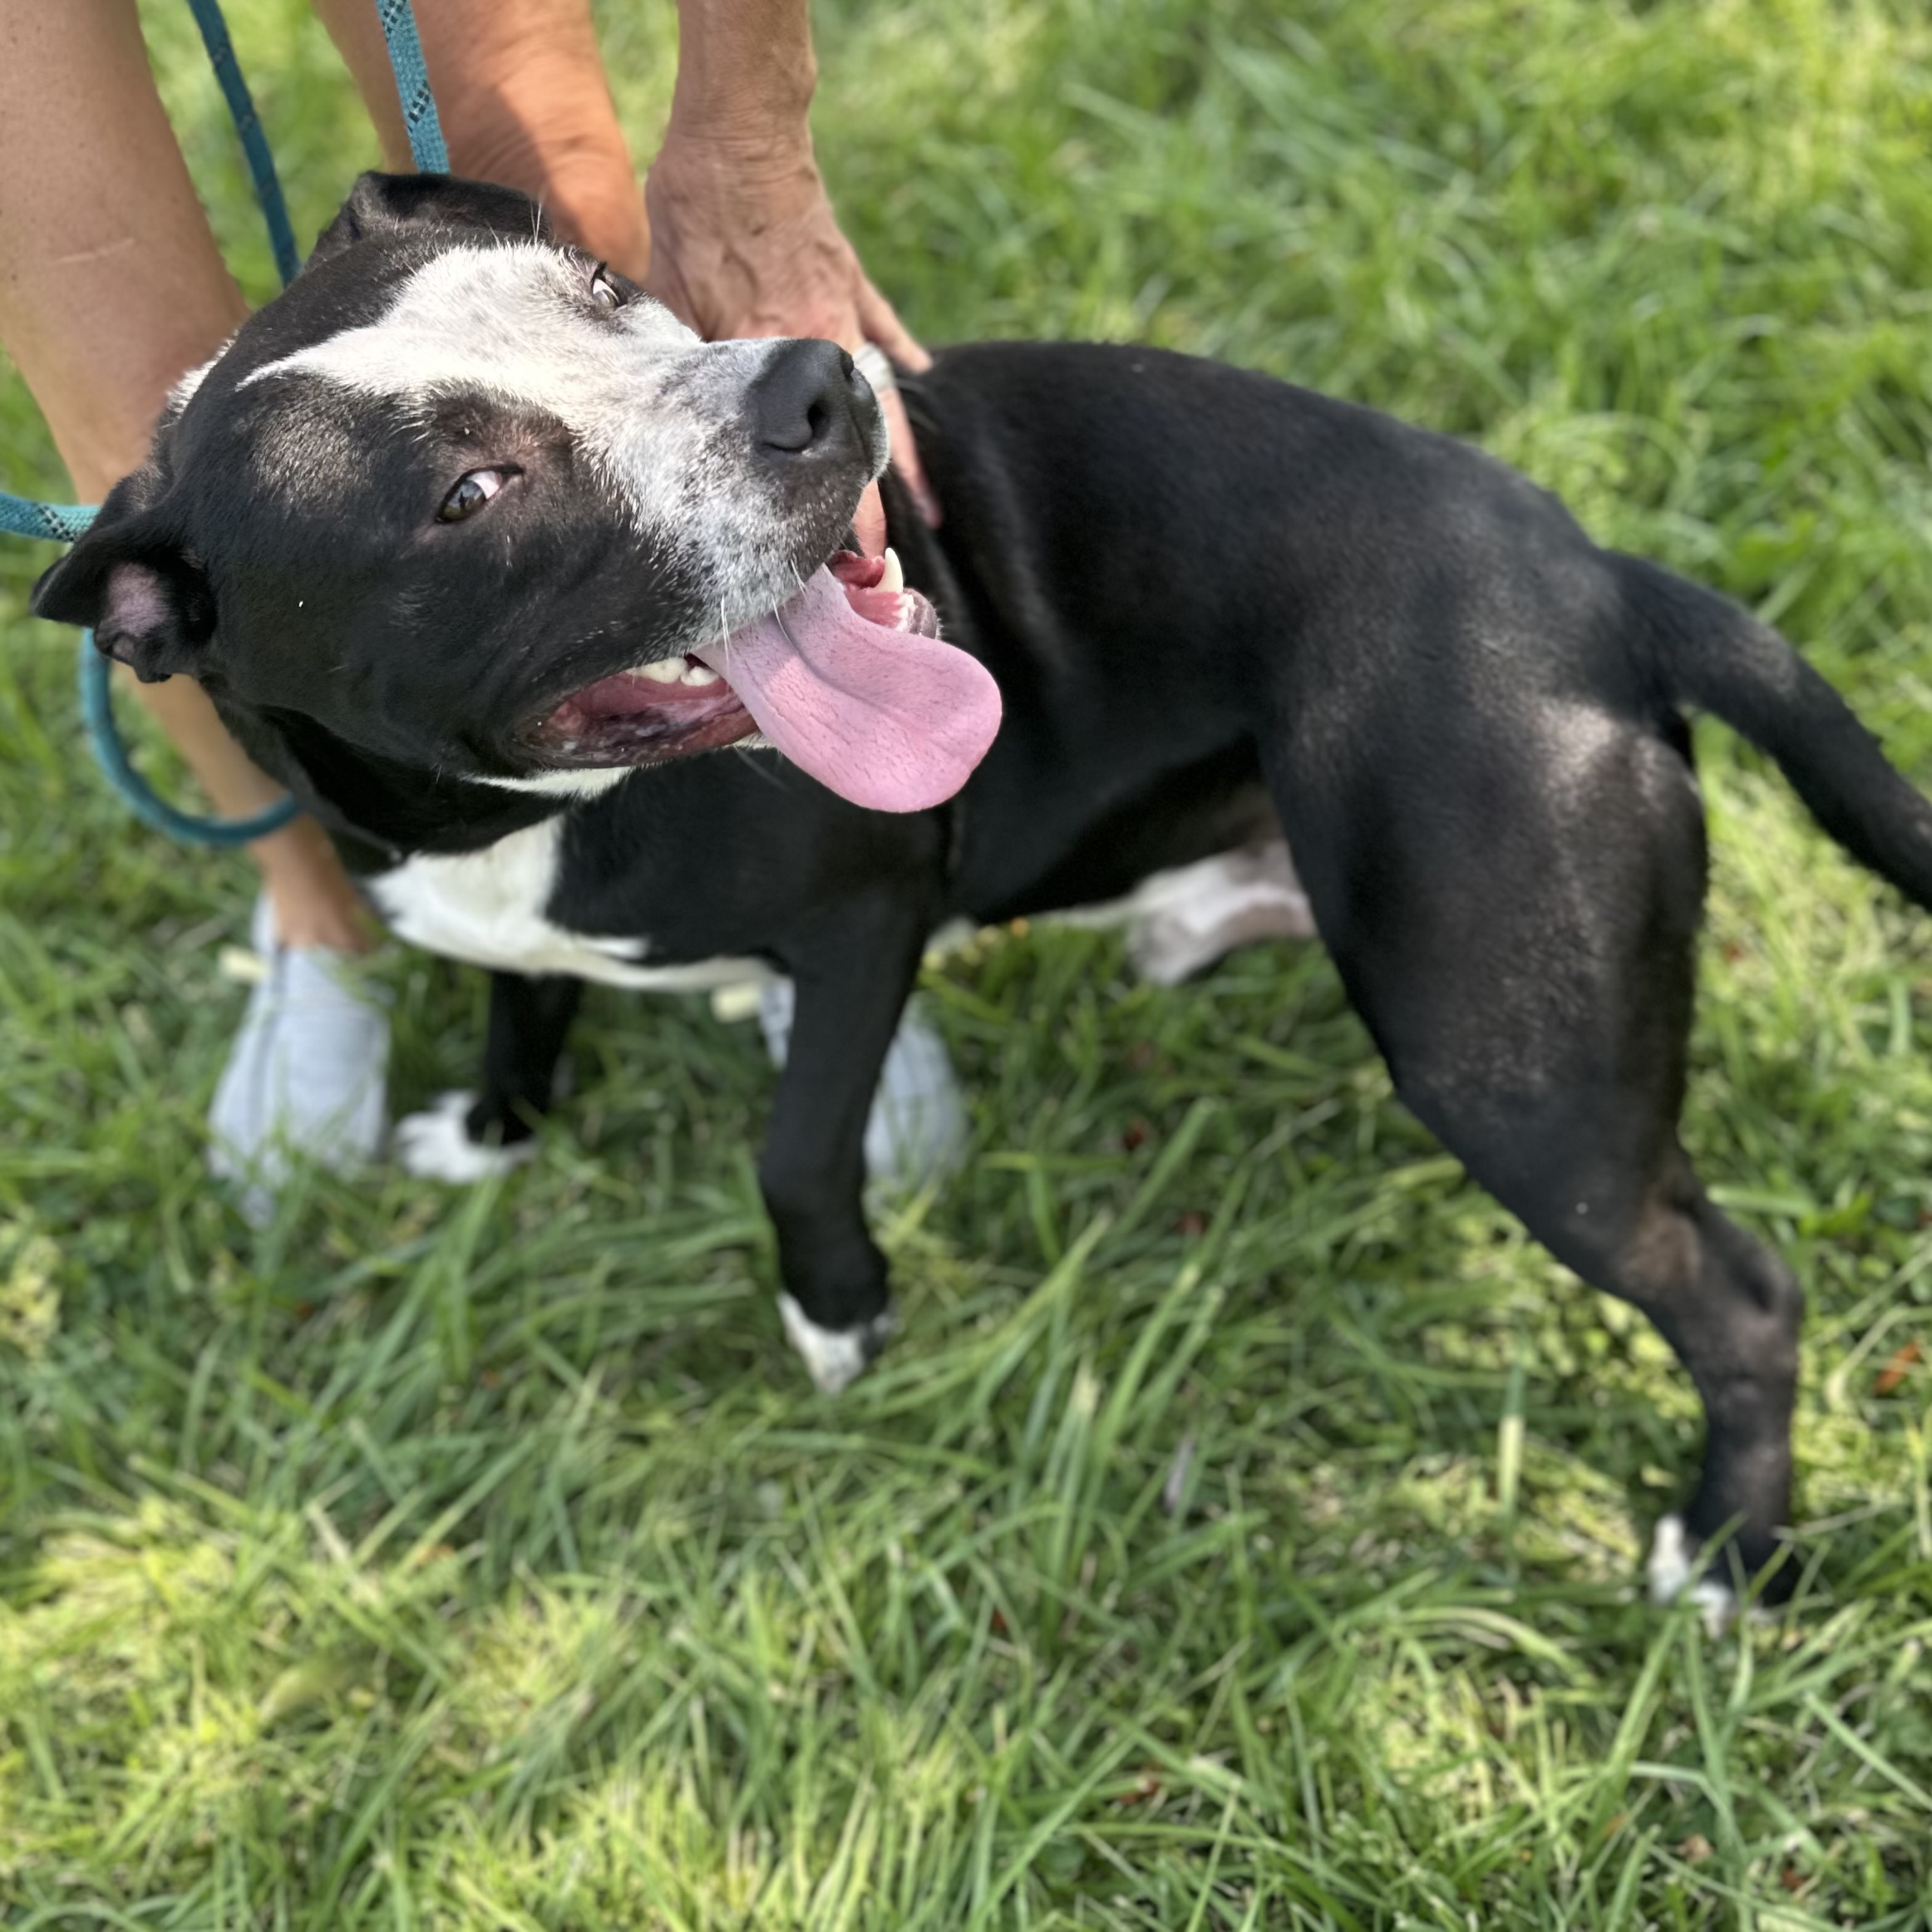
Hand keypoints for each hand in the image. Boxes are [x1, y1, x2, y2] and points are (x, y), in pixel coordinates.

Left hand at [643, 128, 938, 554]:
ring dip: (907, 457)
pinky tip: (925, 374)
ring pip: (885, 400)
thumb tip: (685, 428)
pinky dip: (904, 352)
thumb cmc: (696, 215)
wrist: (738, 137)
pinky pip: (885, 326)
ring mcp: (845, 313)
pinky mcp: (849, 278)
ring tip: (928, 508)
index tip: (832, 563)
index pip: (811, 454)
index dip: (823, 513)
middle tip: (881, 560)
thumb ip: (693, 367)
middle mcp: (825, 346)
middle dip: (871, 508)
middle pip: (860, 444)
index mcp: (782, 359)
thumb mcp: (676, 300)